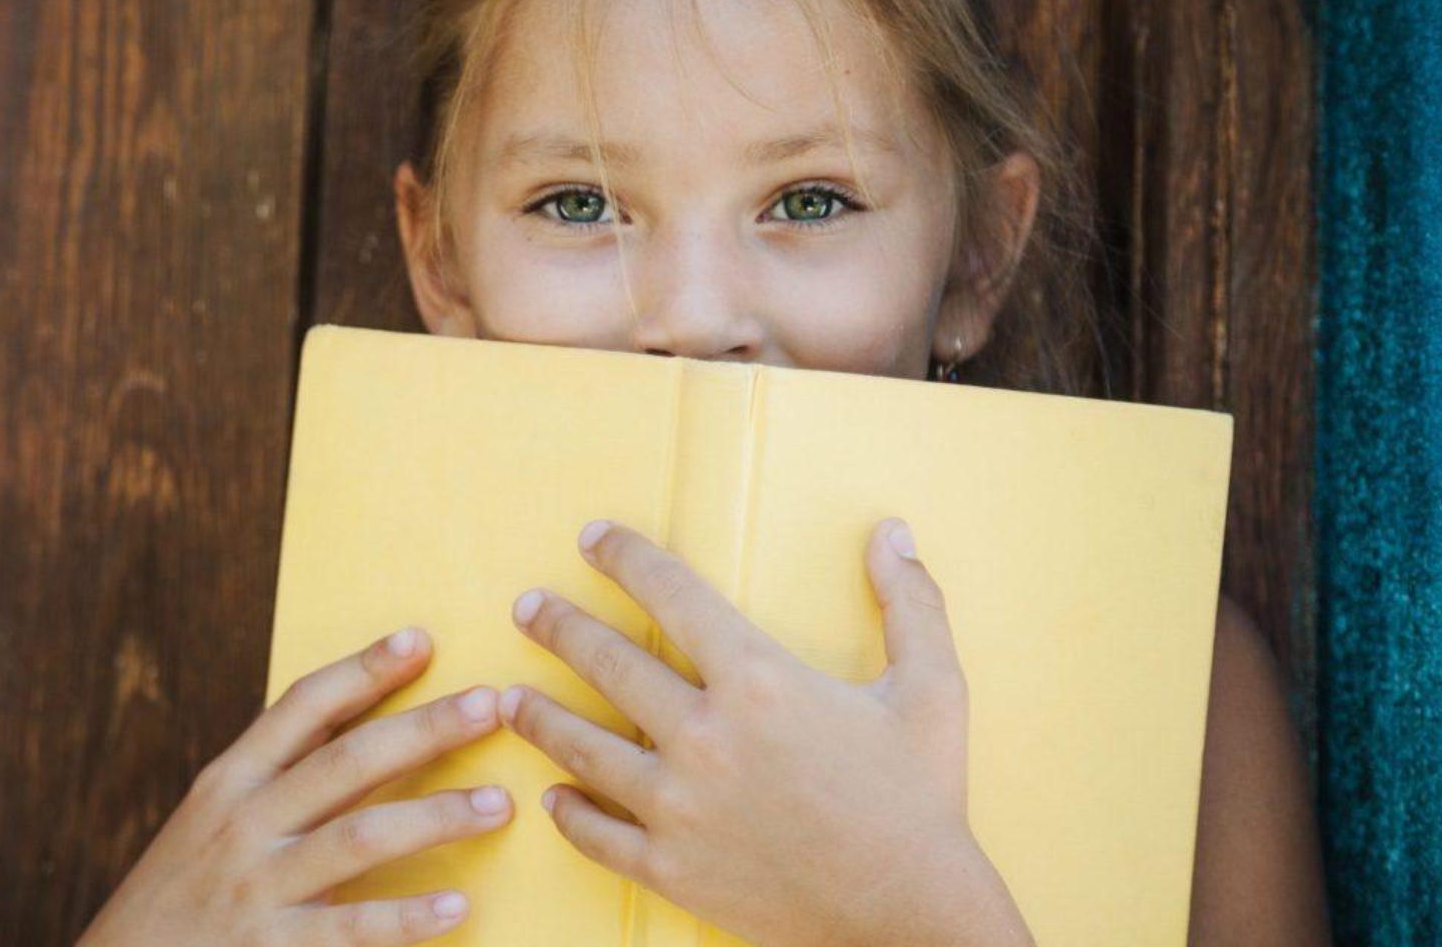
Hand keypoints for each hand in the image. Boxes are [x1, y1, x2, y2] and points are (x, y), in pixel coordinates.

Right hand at [78, 628, 511, 945]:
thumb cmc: (180, 894)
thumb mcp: (211, 820)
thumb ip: (276, 776)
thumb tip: (360, 723)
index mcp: (229, 782)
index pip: (301, 706)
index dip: (363, 670)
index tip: (422, 641)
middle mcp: (244, 824)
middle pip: (347, 761)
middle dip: (425, 728)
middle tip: (493, 703)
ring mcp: (257, 888)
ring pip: (358, 839)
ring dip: (435, 817)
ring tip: (499, 804)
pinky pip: (349, 931)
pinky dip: (404, 919)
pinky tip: (455, 907)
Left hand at [498, 518, 1034, 946]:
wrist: (912, 913)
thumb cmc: (922, 797)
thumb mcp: (933, 689)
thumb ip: (911, 603)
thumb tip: (892, 531)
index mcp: (759, 681)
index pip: (672, 595)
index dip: (626, 558)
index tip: (593, 538)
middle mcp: (705, 736)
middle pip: (608, 663)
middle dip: (558, 627)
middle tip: (525, 607)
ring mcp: (680, 808)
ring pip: (584, 748)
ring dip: (538, 716)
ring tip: (507, 698)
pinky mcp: (672, 868)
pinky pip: (599, 835)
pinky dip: (570, 812)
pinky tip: (553, 795)